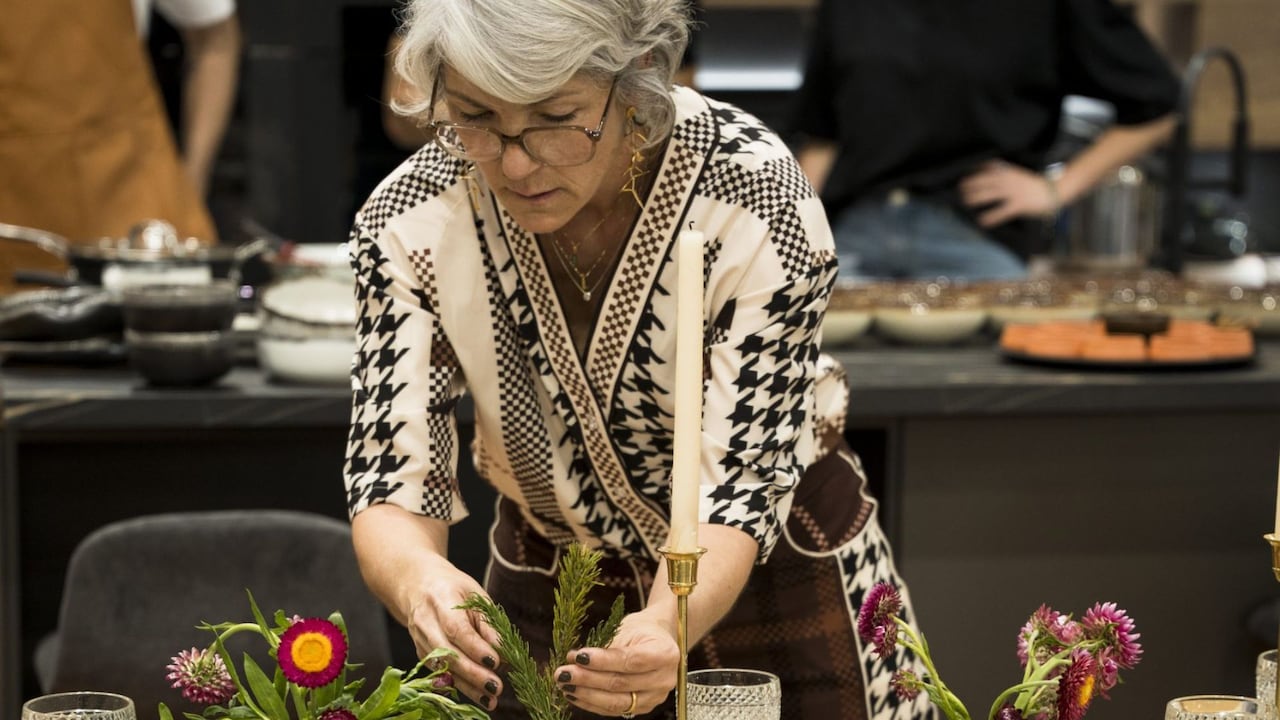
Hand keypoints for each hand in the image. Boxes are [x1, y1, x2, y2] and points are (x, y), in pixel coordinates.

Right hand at [405, 563, 503, 710]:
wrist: (418, 586)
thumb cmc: (452, 589)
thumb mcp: (475, 596)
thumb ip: (489, 624)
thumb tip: (504, 651)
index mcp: (440, 600)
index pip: (457, 629)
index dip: (476, 648)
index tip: (496, 662)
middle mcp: (425, 622)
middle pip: (448, 653)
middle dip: (473, 673)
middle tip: (496, 686)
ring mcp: (419, 640)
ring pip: (444, 668)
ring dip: (468, 687)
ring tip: (491, 700)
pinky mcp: (421, 654)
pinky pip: (441, 673)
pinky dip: (460, 686)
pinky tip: (478, 696)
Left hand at [553, 612, 680, 716]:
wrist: (658, 640)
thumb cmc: (641, 630)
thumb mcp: (627, 629)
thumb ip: (605, 646)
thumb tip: (574, 658)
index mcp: (665, 654)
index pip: (631, 661)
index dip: (603, 661)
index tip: (578, 656)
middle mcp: (664, 679)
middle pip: (621, 684)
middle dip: (588, 679)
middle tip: (563, 672)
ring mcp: (655, 697)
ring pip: (616, 702)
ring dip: (586, 694)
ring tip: (565, 684)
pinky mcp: (643, 708)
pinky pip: (614, 710)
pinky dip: (591, 703)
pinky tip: (574, 694)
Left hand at [959, 160, 1057, 226]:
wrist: (1053, 191)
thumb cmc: (1033, 184)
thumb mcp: (1017, 174)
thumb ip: (1003, 173)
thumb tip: (986, 170)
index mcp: (1009, 172)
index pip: (989, 168)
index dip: (975, 173)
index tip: (963, 177)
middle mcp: (1009, 181)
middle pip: (985, 181)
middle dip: (971, 185)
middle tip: (960, 190)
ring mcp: (1013, 193)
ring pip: (990, 194)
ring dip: (976, 198)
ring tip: (966, 202)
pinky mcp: (1018, 205)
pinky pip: (1001, 212)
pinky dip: (991, 217)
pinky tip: (982, 221)